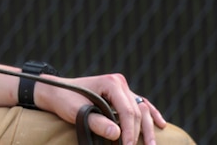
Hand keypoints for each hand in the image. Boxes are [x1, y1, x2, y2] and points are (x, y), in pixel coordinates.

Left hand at [34, 73, 166, 144]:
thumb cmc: (64, 99)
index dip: (130, 132)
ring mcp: (122, 88)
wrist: (55, 91)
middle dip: (139, 133)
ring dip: (148, 127)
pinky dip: (150, 113)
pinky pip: (140, 104)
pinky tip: (160, 124)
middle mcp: (119, 83)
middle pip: (136, 111)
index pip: (127, 110)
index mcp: (110, 83)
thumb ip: (97, 122)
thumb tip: (117, 134)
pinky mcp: (122, 95)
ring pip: (141, 108)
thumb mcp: (76, 111)